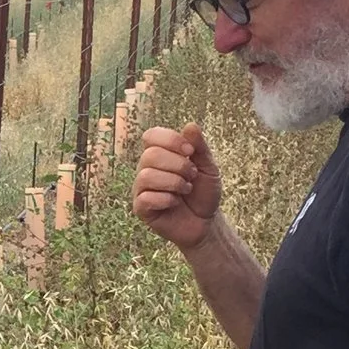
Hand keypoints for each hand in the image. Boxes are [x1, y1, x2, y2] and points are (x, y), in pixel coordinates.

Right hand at [131, 124, 222, 250]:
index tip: (190, 151)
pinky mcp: (140, 208)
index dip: (171, 140)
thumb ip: (200, 147)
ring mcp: (141, 188)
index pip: (151, 135)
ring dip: (174, 183)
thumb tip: (190, 125)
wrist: (206, 223)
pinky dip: (166, 199)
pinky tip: (175, 203)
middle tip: (192, 176)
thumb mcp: (208, 167)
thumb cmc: (204, 193)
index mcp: (160, 154)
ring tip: (186, 190)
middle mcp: (146, 169)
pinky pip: (145, 197)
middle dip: (178, 165)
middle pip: (151, 155)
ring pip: (147, 176)